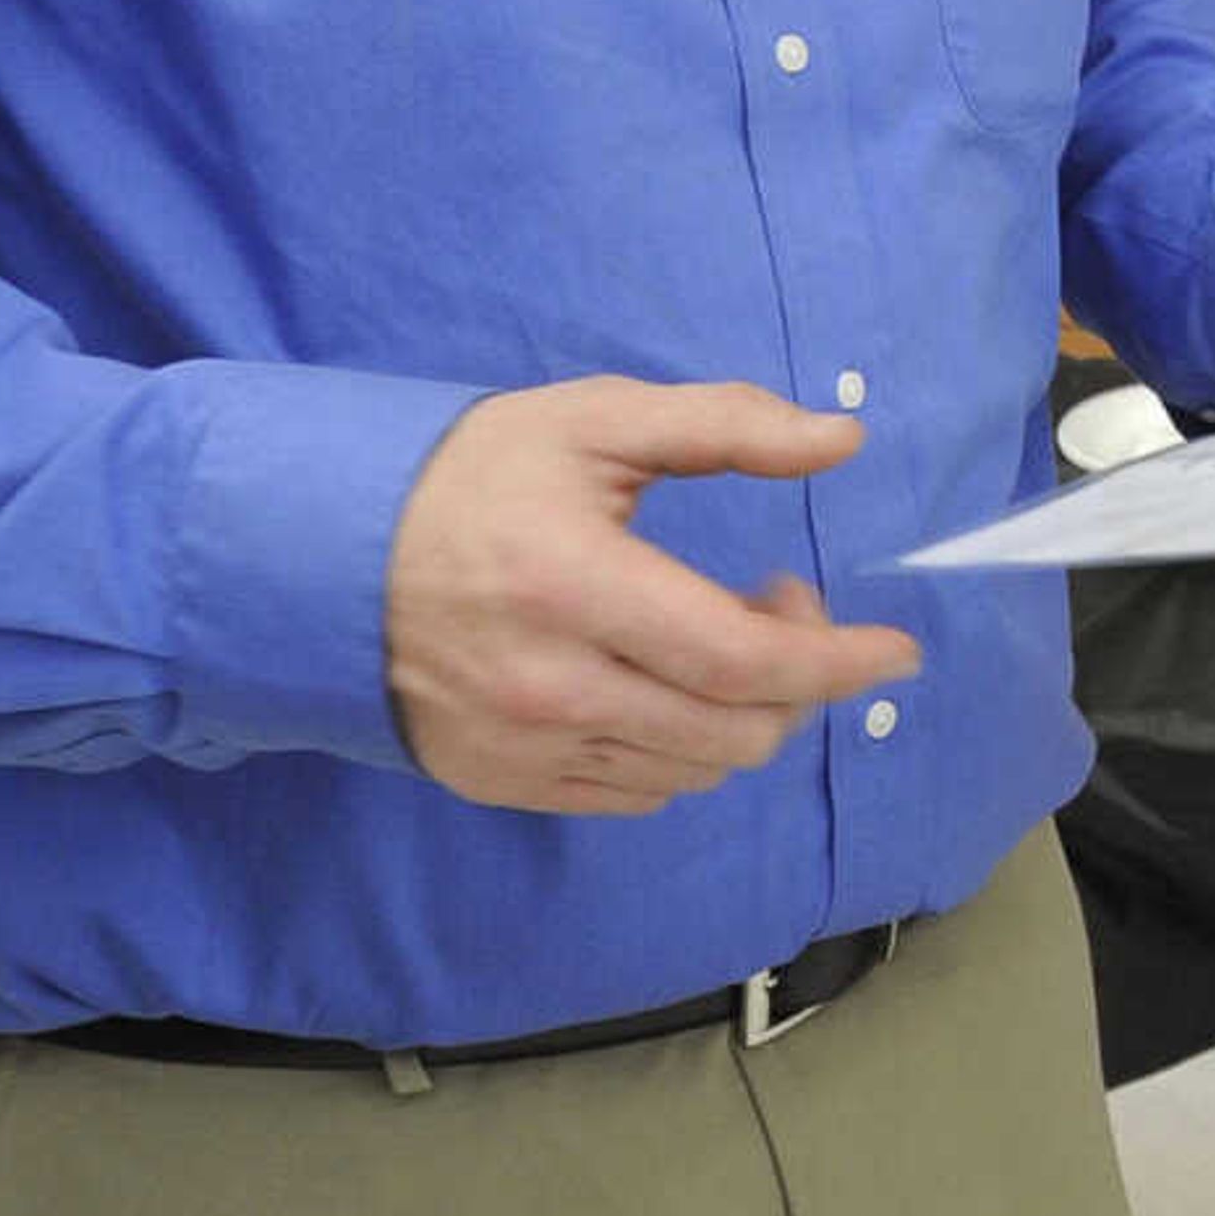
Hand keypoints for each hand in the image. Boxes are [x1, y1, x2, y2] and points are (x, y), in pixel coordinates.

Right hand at [382, 378, 918, 815]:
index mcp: (577, 587)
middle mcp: (552, 688)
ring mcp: (523, 749)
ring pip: (693, 771)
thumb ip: (725, 425)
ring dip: (744, 712)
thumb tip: (842, 438)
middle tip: (782, 600)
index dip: (837, 658)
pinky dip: (682, 749)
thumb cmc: (468, 474)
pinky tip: (666, 681)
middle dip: (797, 679)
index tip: (897, 647)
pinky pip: (635, 794)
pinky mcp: (501, 784)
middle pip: (733, 732)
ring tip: (721, 631)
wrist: (317, 554)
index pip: (744, 659)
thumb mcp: (594, 420)